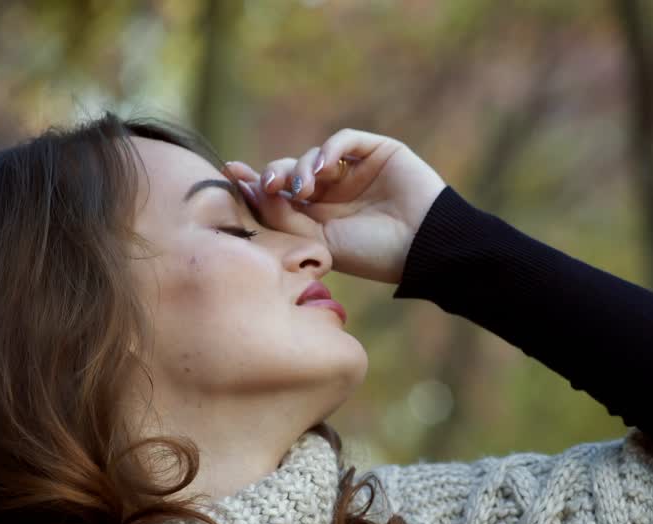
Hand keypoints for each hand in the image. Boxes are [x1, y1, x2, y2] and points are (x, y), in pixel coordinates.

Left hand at [222, 129, 445, 284]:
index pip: (280, 194)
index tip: (231, 173)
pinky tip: (324, 168)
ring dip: (301, 168)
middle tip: (269, 186)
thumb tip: (249, 189)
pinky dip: (328, 150)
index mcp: (320, 217)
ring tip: (305, 188)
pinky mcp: (377, 152)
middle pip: (291, 171)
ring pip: (313, 156)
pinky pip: (343, 140)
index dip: (255, 182)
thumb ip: (284, 218)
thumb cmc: (373, 254)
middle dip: (275, 175)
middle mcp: (335, 192)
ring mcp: (355, 170)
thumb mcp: (318, 241)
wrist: (421, 248)